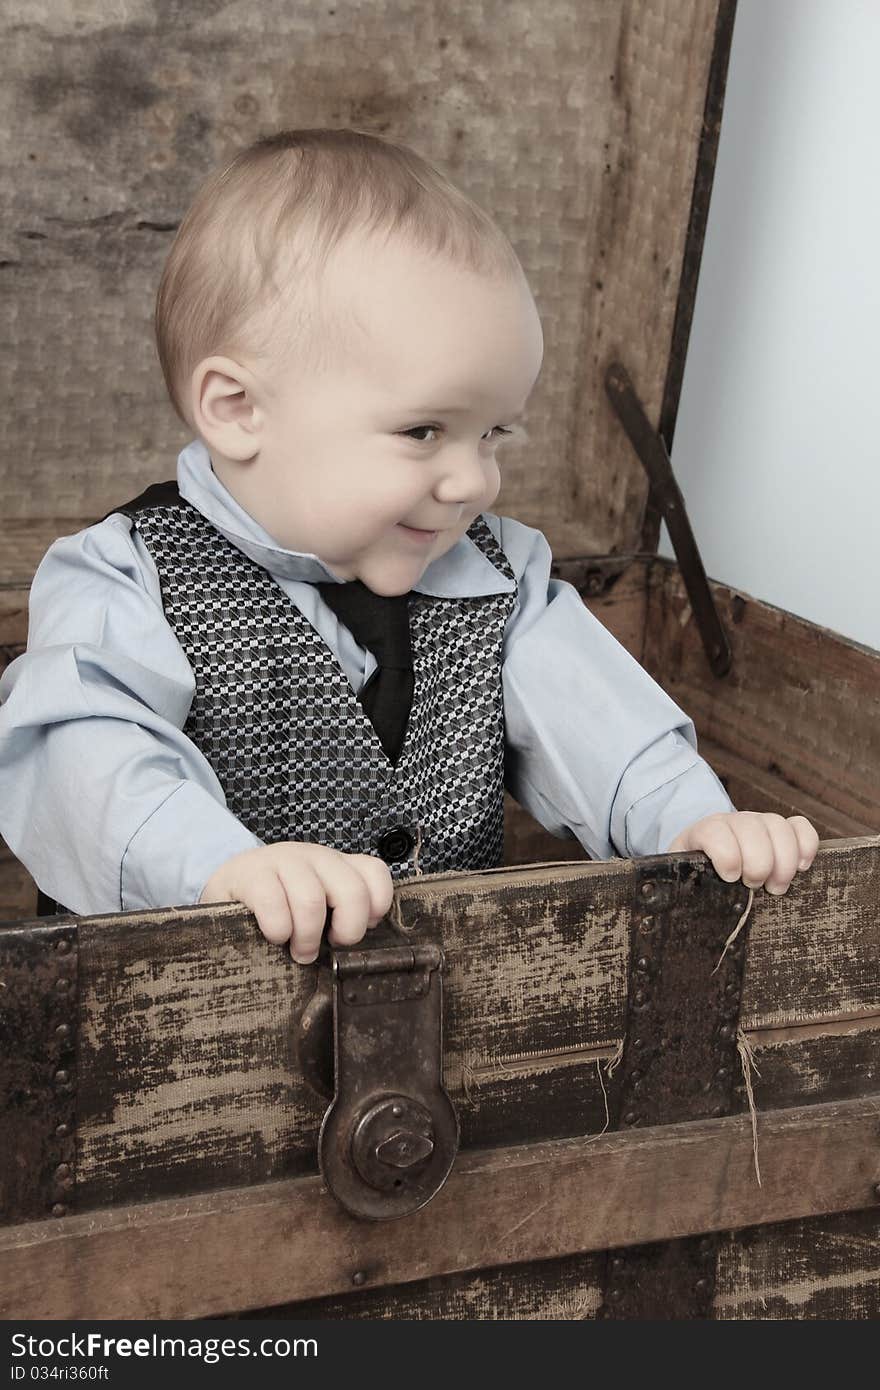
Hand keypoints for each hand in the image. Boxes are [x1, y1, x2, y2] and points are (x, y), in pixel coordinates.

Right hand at [199, 842, 394, 961]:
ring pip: (312, 900)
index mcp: (338, 865)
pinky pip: (273, 904)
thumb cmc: (280, 905)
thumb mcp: (317, 906)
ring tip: (299, 951)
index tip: (353, 930)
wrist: (227, 886)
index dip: (375, 907)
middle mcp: (316, 857)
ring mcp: (284, 860)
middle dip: (346, 931)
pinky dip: (278, 929)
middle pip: (352, 891)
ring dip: (307, 937)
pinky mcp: (251, 873)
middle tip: (329, 949)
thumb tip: (357, 947)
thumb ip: (341, 915)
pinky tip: (274, 937)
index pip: (375, 873)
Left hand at [666, 811, 818, 893]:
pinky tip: (801, 868)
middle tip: (756, 887)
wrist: (709, 863)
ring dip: (783, 860)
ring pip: (778, 826)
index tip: (731, 878)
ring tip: (776, 887)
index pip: (714, 831)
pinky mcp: (782, 830)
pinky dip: (806, 845)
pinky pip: (800, 826)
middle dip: (758, 862)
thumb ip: (683, 893)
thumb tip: (681, 917)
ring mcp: (759, 823)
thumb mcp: (686, 884)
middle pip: (751, 828)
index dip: (726, 853)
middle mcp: (732, 822)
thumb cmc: (698, 880)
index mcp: (703, 833)